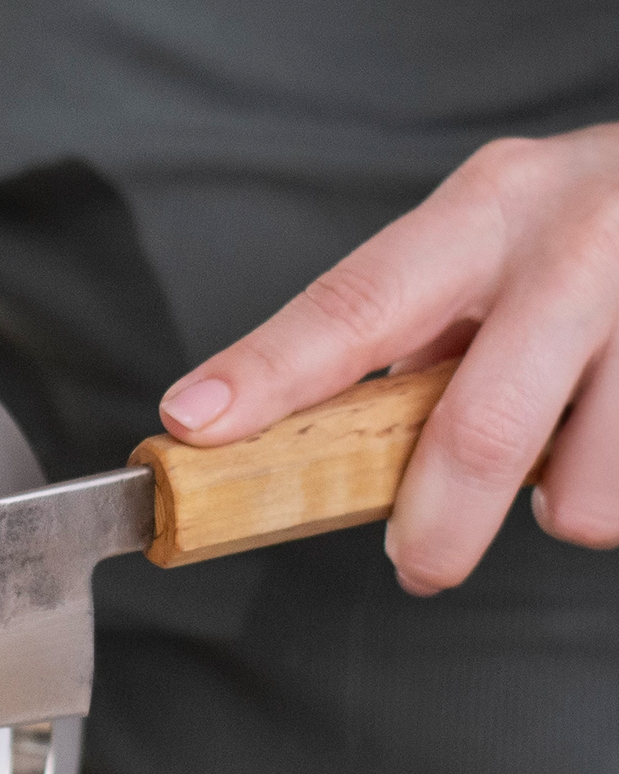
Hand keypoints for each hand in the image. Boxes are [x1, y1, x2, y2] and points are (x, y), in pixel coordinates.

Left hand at [157, 126, 618, 593]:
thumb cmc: (593, 225)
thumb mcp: (496, 239)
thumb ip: (416, 328)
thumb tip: (319, 437)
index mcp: (485, 211)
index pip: (352, 307)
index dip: (270, 373)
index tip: (196, 420)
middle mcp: (572, 245)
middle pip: (479, 431)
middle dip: (435, 526)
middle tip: (418, 562)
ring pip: (586, 491)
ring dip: (566, 503)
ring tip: (570, 454)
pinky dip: (614, 484)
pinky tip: (617, 428)